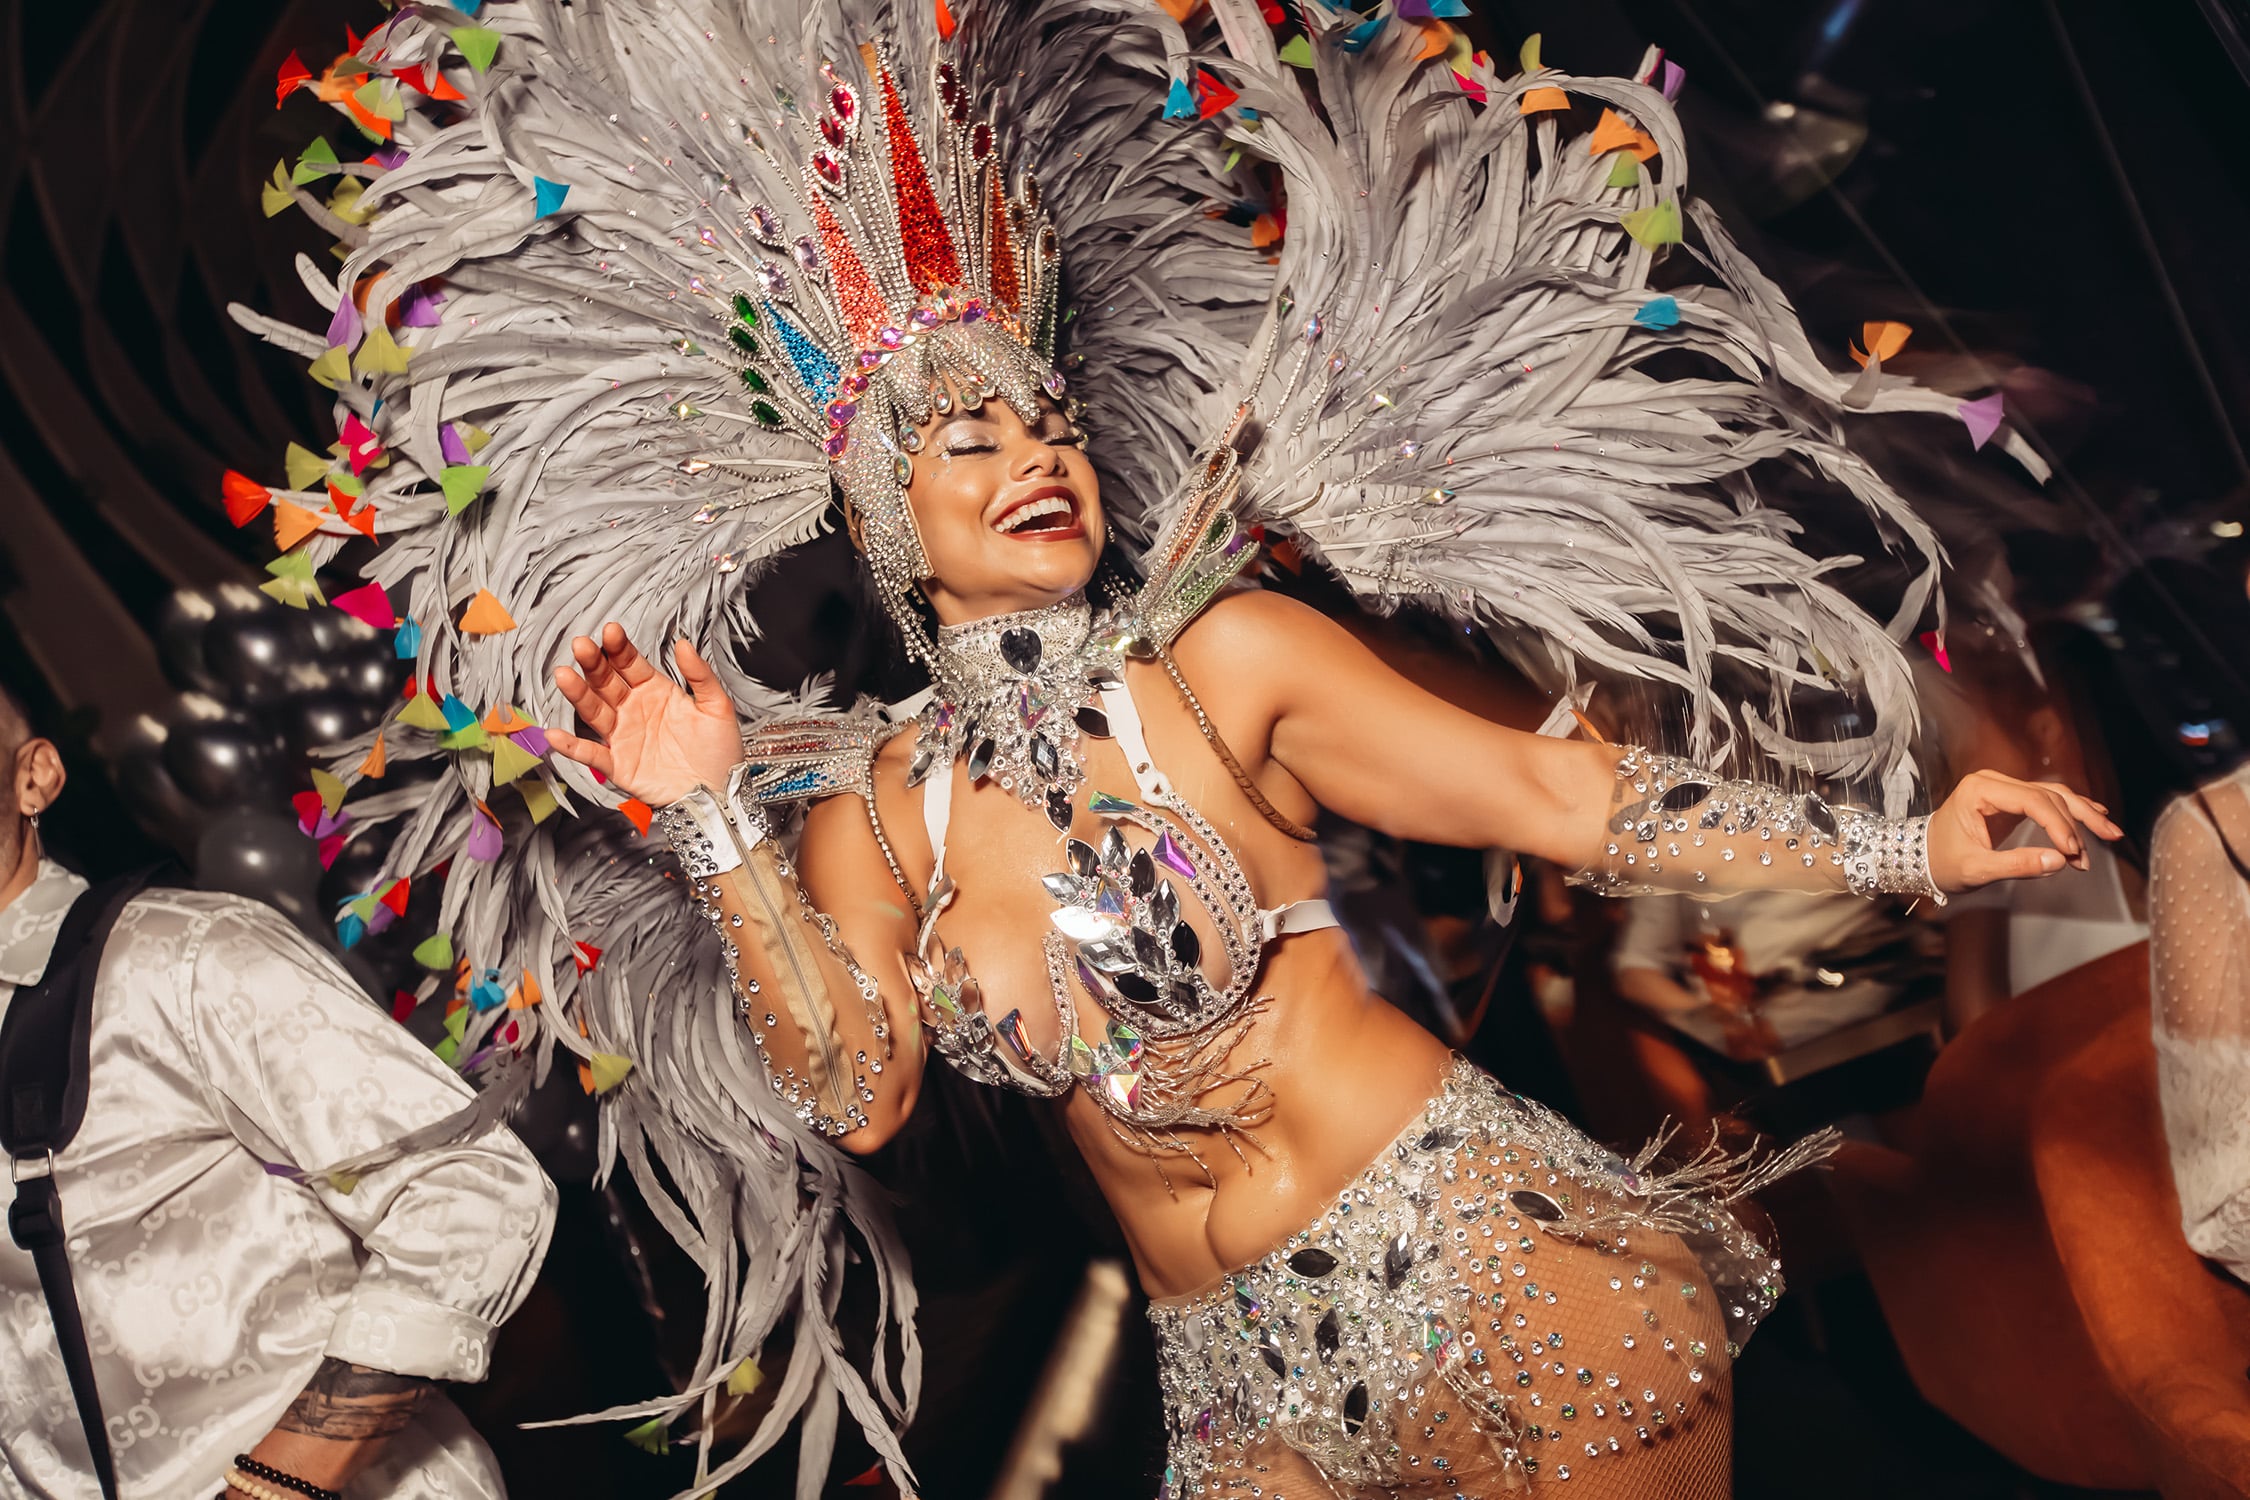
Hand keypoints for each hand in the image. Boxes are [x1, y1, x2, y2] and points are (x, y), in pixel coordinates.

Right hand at [549, 624, 742, 806]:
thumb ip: (700, 675)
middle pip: (606, 682)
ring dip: (578, 694)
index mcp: (655, 691)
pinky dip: (572, 747)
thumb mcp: (718, 708)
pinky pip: (591, 754)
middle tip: (582, 645)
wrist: (720, 794)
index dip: (619, 648)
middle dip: (593, 663)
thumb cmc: (719, 752)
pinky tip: (555, 735)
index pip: (630, 663)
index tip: (610, 631)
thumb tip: (683, 643)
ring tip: (564, 675)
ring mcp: (623, 736)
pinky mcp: (618, 765)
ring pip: (594, 711)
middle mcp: (633, 710)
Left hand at [1926, 768, 2123, 893]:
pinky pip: (2047, 802)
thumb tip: (2060, 861)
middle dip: (2077, 822)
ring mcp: (2003, 789)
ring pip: (2054, 795)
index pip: (2032, 800)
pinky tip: (2096, 817)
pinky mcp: (2011, 801)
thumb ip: (2016, 866)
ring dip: (2081, 816)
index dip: (2058, 824)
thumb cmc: (1941, 862)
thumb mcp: (1975, 870)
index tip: (2073, 851)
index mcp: (1979, 789)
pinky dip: (2071, 814)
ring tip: (2110, 834)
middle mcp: (1993, 782)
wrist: (1920, 857)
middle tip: (2101, 845)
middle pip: (2048, 795)